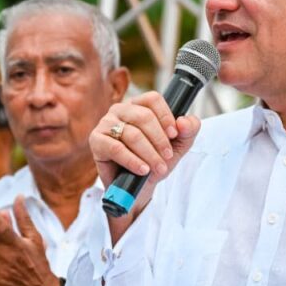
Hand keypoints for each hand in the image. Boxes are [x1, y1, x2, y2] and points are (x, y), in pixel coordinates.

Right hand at [90, 92, 200, 238]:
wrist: (136, 187)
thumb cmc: (153, 161)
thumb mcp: (178, 146)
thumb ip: (188, 131)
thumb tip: (185, 122)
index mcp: (138, 105)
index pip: (152, 99)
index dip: (166, 116)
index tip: (174, 134)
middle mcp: (120, 110)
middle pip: (143, 116)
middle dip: (160, 140)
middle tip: (168, 157)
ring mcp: (106, 124)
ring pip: (132, 134)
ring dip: (149, 153)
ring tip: (158, 168)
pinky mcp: (96, 141)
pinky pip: (116, 148)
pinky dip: (132, 161)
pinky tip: (143, 170)